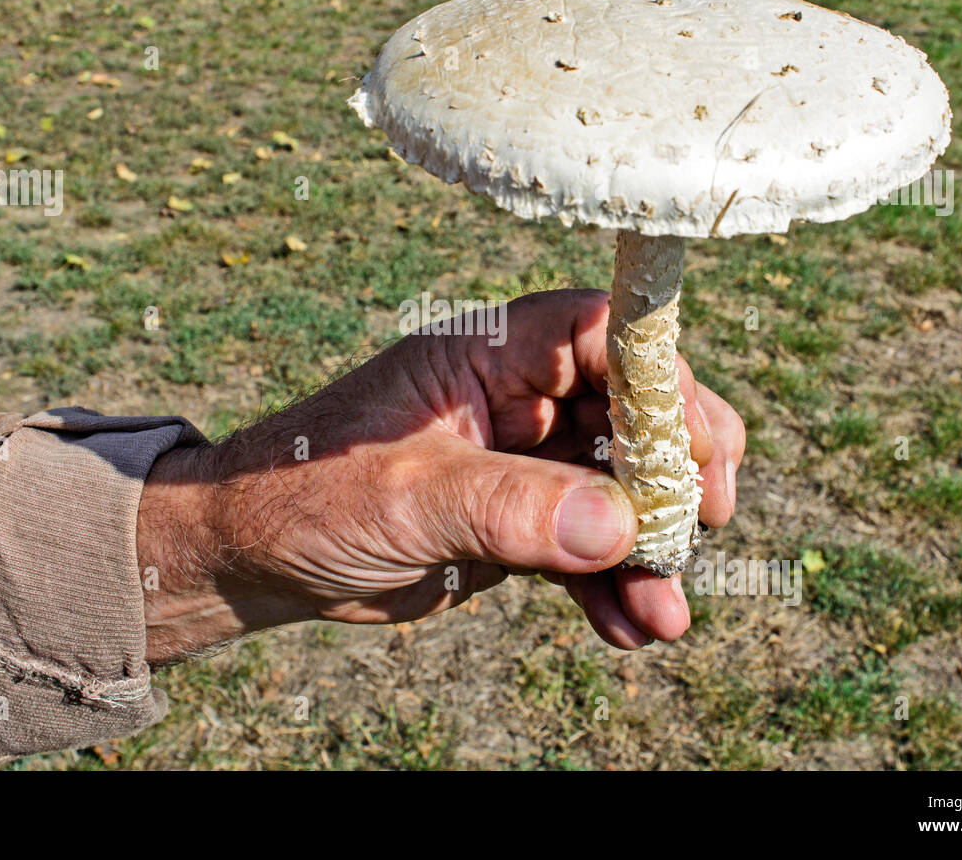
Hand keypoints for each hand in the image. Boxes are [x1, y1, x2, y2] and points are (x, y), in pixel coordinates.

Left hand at [137, 289, 744, 662]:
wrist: (255, 559)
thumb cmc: (307, 494)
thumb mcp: (407, 496)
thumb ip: (510, 507)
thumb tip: (621, 526)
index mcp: (486, 354)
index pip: (600, 332)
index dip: (661, 377)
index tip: (698, 445)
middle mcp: (515, 397)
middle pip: (630, 412)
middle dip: (673, 474)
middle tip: (705, 526)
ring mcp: (520, 460)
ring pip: (616, 489)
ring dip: (649, 550)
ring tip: (667, 613)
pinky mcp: (515, 520)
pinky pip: (584, 546)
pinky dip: (611, 585)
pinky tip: (632, 628)